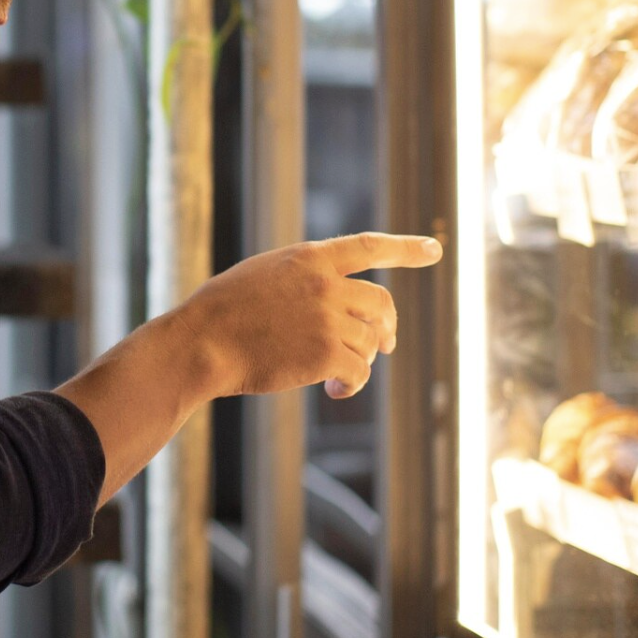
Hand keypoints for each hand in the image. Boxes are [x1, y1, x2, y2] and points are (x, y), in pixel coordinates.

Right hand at [168, 232, 441, 400]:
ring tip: (335, 376)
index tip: (435, 248)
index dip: (405, 248)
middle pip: (382, 303)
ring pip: (370, 342)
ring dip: (360, 360)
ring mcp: (328, 318)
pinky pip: (359, 372)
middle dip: (387, 327)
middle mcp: (325, 284)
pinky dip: (350, 386)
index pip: (368, 246)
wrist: (202, 342)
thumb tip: (336, 301)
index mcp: (308, 258)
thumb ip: (302, 279)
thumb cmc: (221, 313)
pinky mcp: (326, 354)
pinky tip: (332, 391)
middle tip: (385, 344)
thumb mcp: (262, 275)